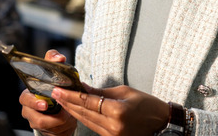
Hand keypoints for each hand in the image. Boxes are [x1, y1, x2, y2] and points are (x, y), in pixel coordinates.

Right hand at [19, 49, 76, 135]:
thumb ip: (54, 61)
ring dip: (57, 120)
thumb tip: (59, 57)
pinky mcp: (42, 130)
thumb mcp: (55, 73)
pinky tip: (66, 122)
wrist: (63, 109)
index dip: (33, 101)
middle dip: (44, 114)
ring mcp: (34, 120)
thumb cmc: (56, 89)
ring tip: (67, 115)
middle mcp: (29, 108)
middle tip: (56, 112)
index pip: (25, 97)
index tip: (44, 104)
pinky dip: (61, 127)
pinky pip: (51, 131)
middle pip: (31, 114)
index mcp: (29, 93)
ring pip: (41, 124)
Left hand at [51, 84, 168, 135]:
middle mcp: (113, 126)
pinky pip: (93, 127)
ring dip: (72, 110)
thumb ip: (101, 91)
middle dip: (68, 102)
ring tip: (60, 100)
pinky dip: (83, 118)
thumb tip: (82, 86)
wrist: (163, 126)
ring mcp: (112, 135)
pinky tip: (75, 110)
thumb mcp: (125, 92)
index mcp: (117, 111)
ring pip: (86, 121)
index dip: (71, 95)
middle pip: (84, 113)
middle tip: (54, 92)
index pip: (88, 102)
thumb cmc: (148, 106)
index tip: (58, 89)